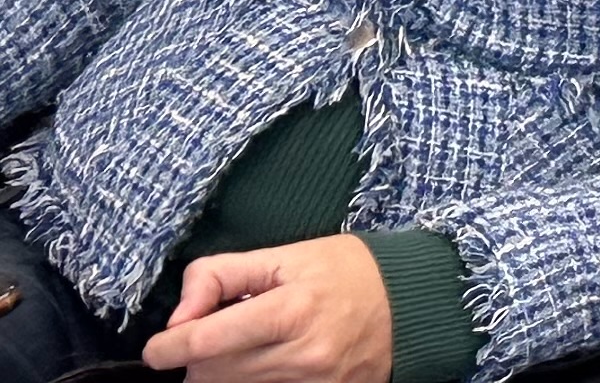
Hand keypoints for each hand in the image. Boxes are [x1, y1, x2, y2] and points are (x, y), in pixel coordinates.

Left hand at [148, 236, 395, 382]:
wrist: (415, 303)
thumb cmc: (349, 271)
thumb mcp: (287, 256)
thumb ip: (223, 275)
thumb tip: (178, 317)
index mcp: (291, 310)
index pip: (205, 341)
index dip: (167, 349)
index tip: (157, 349)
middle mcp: (301, 356)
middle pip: (212, 375)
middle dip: (200, 358)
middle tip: (218, 335)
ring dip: (223, 375)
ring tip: (246, 348)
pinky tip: (263, 366)